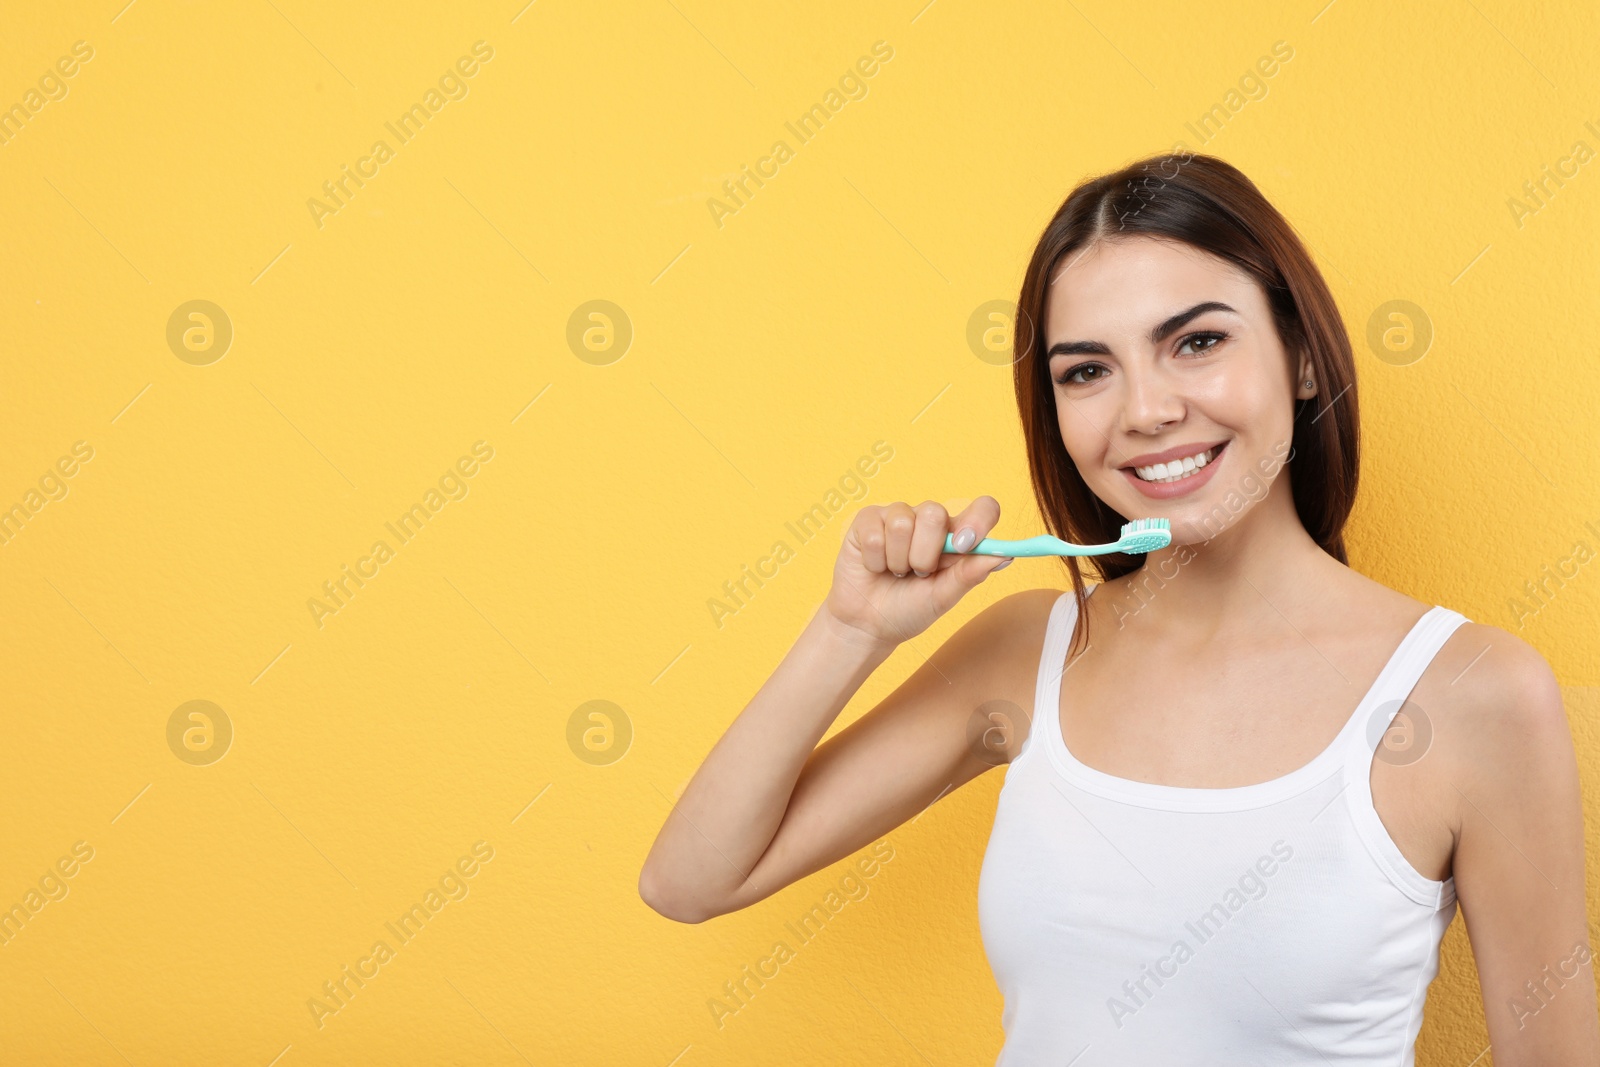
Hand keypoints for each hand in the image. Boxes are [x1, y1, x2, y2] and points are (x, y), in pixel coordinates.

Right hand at [823, 496, 1009, 650]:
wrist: (867, 625)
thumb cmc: (909, 609)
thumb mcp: (943, 597)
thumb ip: (970, 574)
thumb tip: (1005, 555)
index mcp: (955, 536)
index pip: (982, 508)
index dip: (978, 520)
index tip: (965, 546)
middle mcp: (928, 521)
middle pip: (935, 513)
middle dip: (925, 554)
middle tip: (918, 573)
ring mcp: (896, 516)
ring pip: (902, 523)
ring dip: (898, 560)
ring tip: (895, 572)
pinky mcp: (867, 520)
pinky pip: (874, 532)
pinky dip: (875, 560)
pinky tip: (874, 567)